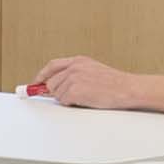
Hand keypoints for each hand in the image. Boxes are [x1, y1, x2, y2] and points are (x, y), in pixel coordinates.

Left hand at [30, 54, 145, 110]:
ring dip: (67, 99)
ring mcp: (73, 77)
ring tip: (85, 97)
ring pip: (56, 94)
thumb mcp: (93, 71)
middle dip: (56, 92)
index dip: (42, 76)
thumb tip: (55, 86)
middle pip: (51, 82)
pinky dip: (71, 103)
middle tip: (70, 97)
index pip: (52, 66)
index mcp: (79, 60)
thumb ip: (74, 74)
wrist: (128, 89)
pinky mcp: (74, 90)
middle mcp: (74, 67)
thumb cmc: (115, 84)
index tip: (35, 84)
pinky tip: (85, 100)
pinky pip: (63, 100)